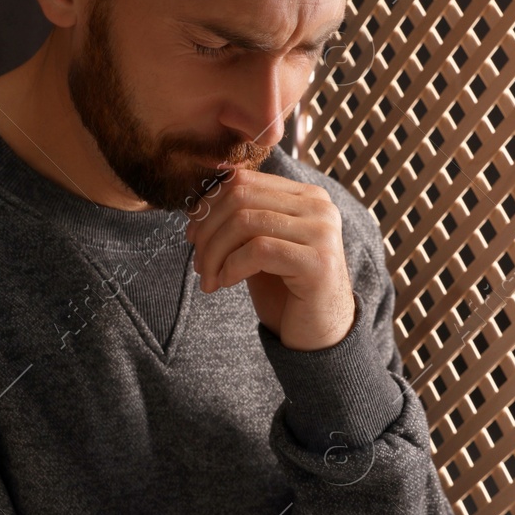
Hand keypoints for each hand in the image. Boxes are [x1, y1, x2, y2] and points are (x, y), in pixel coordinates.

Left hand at [182, 164, 353, 350]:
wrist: (319, 334)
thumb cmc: (285, 290)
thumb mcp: (259, 246)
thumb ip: (241, 220)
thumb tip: (197, 204)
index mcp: (305, 196)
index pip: (243, 180)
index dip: (209, 205)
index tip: (193, 234)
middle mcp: (319, 207)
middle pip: (240, 198)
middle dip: (208, 230)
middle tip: (198, 262)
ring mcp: (322, 233)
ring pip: (245, 222)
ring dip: (215, 252)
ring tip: (209, 278)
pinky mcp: (318, 262)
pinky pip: (258, 250)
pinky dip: (232, 266)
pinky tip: (226, 283)